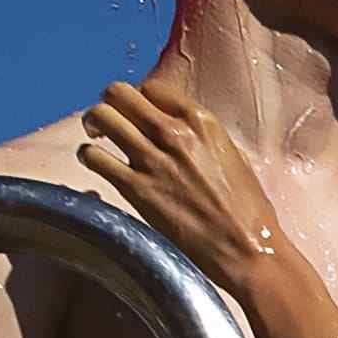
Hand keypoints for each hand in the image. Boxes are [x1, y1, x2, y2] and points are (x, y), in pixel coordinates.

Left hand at [78, 81, 302, 311]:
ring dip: (94, 123)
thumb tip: (178, 130)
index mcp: (201, 122)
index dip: (141, 98)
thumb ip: (201, 137)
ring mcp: (152, 161)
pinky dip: (89, 156)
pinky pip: (94, 157)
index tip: (141, 113)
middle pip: (119, 94)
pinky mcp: (136, 189)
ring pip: (101, 118)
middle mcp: (174, 134)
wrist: (248, 249)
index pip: (152, 87)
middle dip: (111, 102)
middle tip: (111, 118)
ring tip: (97, 136)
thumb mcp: (233, 156)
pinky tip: (97, 163)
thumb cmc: (248, 210)